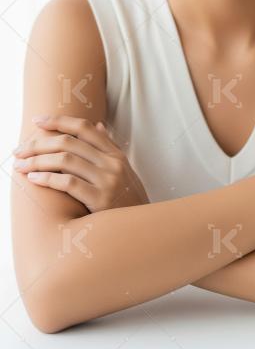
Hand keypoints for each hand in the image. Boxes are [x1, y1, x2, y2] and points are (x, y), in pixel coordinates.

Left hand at [13, 115, 149, 212]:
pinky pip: (68, 183)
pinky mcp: (100, 199)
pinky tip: (33, 180)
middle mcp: (112, 163)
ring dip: (37, 161)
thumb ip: (109, 149)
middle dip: (39, 144)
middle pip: (69, 142)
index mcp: (115, 154)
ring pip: (65, 160)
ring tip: (20, 166)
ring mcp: (107, 180)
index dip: (58, 121)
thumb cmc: (128, 201)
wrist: (142, 229)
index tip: (36, 120)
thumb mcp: (124, 171)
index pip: (83, 127)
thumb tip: (97, 125)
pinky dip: (47, 179)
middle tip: (19, 150)